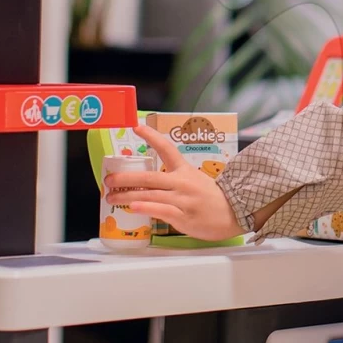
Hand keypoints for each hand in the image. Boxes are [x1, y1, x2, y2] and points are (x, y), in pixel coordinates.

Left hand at [101, 125, 244, 240]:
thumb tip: (146, 183)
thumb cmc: (211, 198)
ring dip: (127, 196)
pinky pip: (161, 210)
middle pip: (149, 177)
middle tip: (109, 179)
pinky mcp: (184, 216)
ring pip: (150, 194)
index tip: (136, 127)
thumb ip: (173, 179)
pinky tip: (133, 207)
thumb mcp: (195, 180)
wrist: (233, 213)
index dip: (151, 136)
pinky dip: (145, 208)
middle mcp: (182, 182)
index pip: (167, 148)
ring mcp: (183, 199)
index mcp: (185, 170)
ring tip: (112, 197)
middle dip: (125, 178)